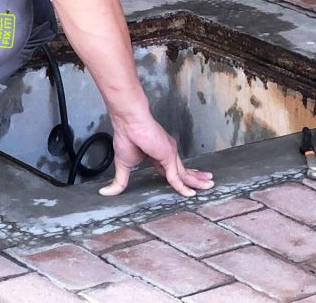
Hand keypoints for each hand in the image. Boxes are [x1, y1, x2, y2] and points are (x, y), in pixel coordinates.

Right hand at [99, 114, 213, 197]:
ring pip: (185, 173)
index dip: (178, 177)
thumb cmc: (125, 136)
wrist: (128, 122)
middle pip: (183, 170)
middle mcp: (167, 153)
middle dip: (195, 177)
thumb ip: (119, 181)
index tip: (186, 182)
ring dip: (197, 181)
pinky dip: (183, 186)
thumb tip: (106, 192)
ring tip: (209, 186)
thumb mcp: (122, 165)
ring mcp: (169, 154)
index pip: (170, 169)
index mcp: (157, 154)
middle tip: (207, 182)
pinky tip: (189, 194)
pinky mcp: (168, 157)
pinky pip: (176, 177)